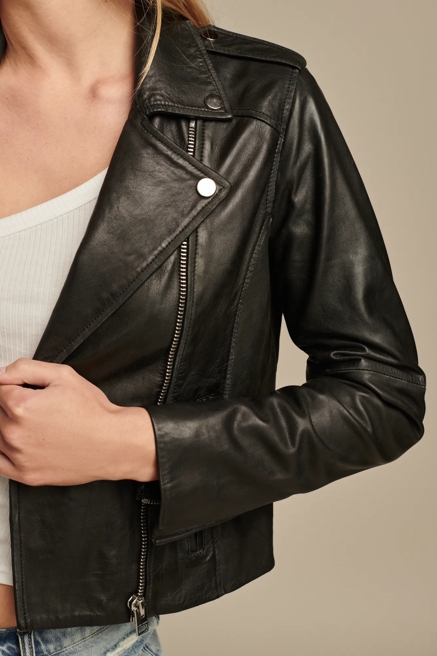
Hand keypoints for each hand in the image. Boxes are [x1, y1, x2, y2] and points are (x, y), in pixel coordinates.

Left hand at [0, 358, 157, 485]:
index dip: (12, 386)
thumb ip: (25, 369)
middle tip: (34, 407)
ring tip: (33, 424)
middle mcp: (15, 433)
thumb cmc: (93, 412)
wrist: (113, 443)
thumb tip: (0, 374)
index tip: (24, 389)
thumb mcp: (63, 376)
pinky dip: (2, 450)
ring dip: (6, 426)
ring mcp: (19, 457)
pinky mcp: (26, 474)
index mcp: (21, 406)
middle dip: (9, 405)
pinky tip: (17, 443)